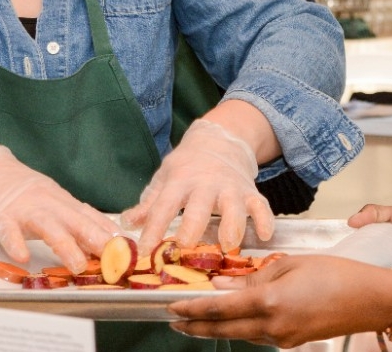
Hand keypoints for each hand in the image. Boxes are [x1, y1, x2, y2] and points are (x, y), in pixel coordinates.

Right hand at [0, 145, 118, 271]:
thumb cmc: (20, 190)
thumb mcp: (51, 200)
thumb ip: (72, 218)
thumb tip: (101, 236)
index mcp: (62, 201)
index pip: (91, 217)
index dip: (109, 232)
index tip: (128, 248)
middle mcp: (48, 203)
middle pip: (76, 220)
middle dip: (97, 239)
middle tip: (114, 259)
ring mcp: (24, 209)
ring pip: (49, 226)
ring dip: (66, 246)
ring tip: (78, 265)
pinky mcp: (0, 216)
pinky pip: (8, 231)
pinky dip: (15, 243)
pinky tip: (22, 256)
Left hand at [123, 119, 272, 250]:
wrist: (220, 140)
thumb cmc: (187, 166)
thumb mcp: (164, 178)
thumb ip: (149, 204)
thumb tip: (126, 223)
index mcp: (180, 181)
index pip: (163, 207)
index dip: (153, 229)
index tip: (145, 251)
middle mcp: (206, 184)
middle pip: (199, 206)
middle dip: (193, 226)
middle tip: (186, 246)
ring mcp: (230, 188)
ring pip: (234, 206)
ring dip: (232, 225)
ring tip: (229, 245)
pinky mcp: (250, 192)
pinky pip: (261, 205)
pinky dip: (265, 219)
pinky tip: (265, 235)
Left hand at [169, 255, 391, 347]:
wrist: (370, 300)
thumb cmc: (336, 273)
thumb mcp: (292, 264)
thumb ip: (255, 276)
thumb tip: (223, 284)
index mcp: (270, 302)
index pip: (219, 309)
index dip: (192, 309)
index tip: (172, 307)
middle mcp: (272, 327)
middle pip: (224, 329)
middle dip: (196, 326)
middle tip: (174, 321)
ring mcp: (283, 338)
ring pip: (241, 334)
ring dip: (218, 328)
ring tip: (199, 320)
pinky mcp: (293, 342)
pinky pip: (259, 335)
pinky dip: (242, 327)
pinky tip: (237, 318)